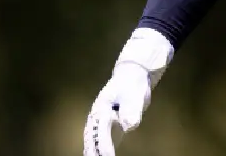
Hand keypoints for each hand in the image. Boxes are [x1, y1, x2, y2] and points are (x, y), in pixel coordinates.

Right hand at [83, 29, 173, 155]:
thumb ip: (131, 110)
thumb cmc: (132, 85)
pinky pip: (100, 140)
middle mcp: (97, 116)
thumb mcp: (133, 95)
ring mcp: (100, 121)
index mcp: (101, 108)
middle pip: (92, 137)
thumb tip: (128, 125)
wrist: (132, 77)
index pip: (101, 130)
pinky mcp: (107, 126)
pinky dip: (99, 150)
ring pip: (92, 140)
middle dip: (93, 152)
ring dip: (93, 152)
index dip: (104, 145)